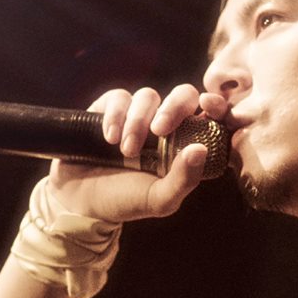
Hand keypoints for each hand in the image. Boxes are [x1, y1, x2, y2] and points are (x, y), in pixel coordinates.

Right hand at [48, 84, 229, 220]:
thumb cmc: (126, 202)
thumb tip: (201, 149)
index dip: (217, 105)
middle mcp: (165, 127)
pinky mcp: (110, 109)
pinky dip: (116, 116)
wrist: (80, 201)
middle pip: (183, 95)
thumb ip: (184, 179)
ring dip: (137, 122)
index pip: (211, 116)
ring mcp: (138, 116)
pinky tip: (109, 139)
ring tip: (126, 151)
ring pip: (148, 96)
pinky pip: (119, 97)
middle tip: (159, 132)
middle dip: (174, 108)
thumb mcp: (159, 200)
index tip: (210, 105)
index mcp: (185, 146)